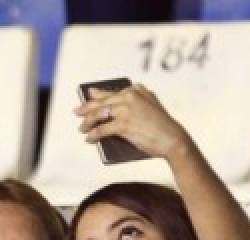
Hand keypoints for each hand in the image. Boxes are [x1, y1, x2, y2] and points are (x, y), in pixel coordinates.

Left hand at [74, 84, 194, 161]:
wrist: (173, 139)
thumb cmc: (161, 126)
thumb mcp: (150, 105)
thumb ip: (135, 100)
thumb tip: (114, 105)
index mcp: (136, 90)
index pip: (111, 92)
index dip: (96, 96)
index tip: (88, 96)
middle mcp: (130, 96)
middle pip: (102, 102)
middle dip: (87, 108)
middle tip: (77, 112)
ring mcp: (126, 110)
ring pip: (99, 114)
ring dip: (87, 122)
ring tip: (82, 128)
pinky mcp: (124, 124)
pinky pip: (103, 129)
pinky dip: (94, 135)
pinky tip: (89, 138)